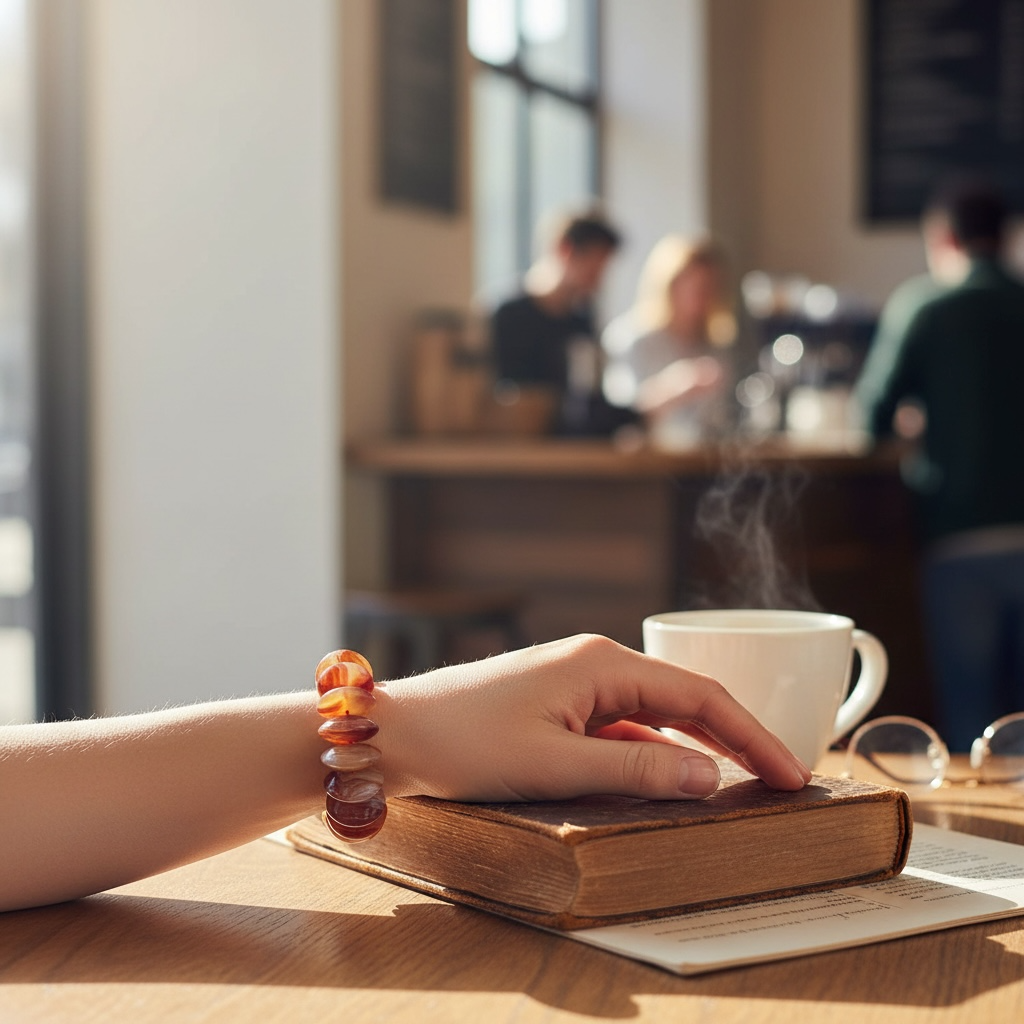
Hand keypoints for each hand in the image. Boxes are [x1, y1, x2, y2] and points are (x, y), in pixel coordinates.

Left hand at [377, 634, 811, 801]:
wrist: (395, 734)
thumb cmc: (464, 742)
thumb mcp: (554, 766)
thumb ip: (635, 773)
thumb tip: (710, 779)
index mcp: (603, 664)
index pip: (701, 696)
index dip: (753, 736)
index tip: (793, 773)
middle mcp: (596, 664)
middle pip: (685, 700)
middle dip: (736, 739)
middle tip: (783, 781)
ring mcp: (577, 684)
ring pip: (657, 716)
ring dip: (698, 748)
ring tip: (743, 781)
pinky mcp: (559, 706)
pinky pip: (623, 730)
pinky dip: (655, 754)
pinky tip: (673, 780)